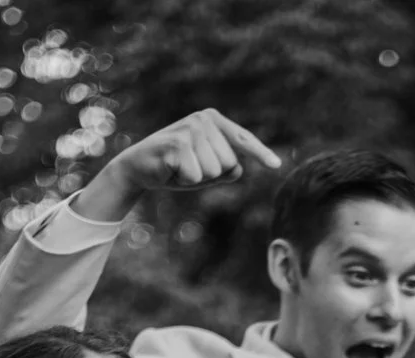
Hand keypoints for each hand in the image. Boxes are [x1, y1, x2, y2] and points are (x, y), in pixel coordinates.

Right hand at [79, 107, 281, 222]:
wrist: (139, 167)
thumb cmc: (177, 168)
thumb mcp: (207, 169)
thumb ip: (227, 168)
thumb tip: (239, 168)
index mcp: (214, 120)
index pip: (243, 139)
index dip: (260, 154)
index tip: (276, 166)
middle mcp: (204, 119)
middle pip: (230, 163)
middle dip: (211, 174)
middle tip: (188, 167)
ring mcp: (191, 129)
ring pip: (214, 171)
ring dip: (197, 177)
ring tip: (180, 167)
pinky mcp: (178, 142)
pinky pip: (197, 176)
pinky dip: (185, 180)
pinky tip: (171, 169)